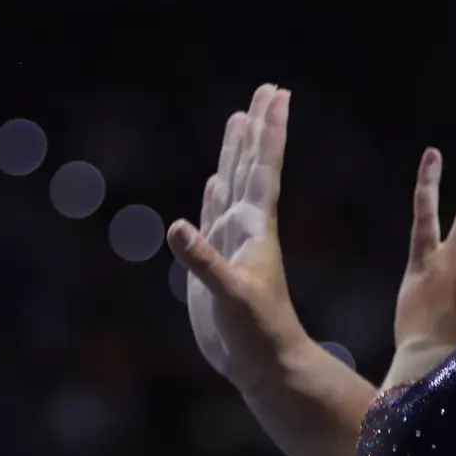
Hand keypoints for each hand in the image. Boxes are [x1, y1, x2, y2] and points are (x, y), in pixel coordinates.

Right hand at [167, 83, 309, 394]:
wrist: (264, 365)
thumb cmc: (257, 333)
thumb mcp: (230, 296)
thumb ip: (203, 261)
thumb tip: (177, 225)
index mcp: (255, 228)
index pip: (262, 168)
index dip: (268, 132)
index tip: (278, 95)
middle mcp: (246, 228)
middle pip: (250, 165)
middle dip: (257, 128)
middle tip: (268, 89)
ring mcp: (230, 244)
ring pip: (233, 184)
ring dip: (236, 152)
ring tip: (240, 120)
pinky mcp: (215, 265)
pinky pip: (213, 220)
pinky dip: (213, 197)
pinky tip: (213, 183)